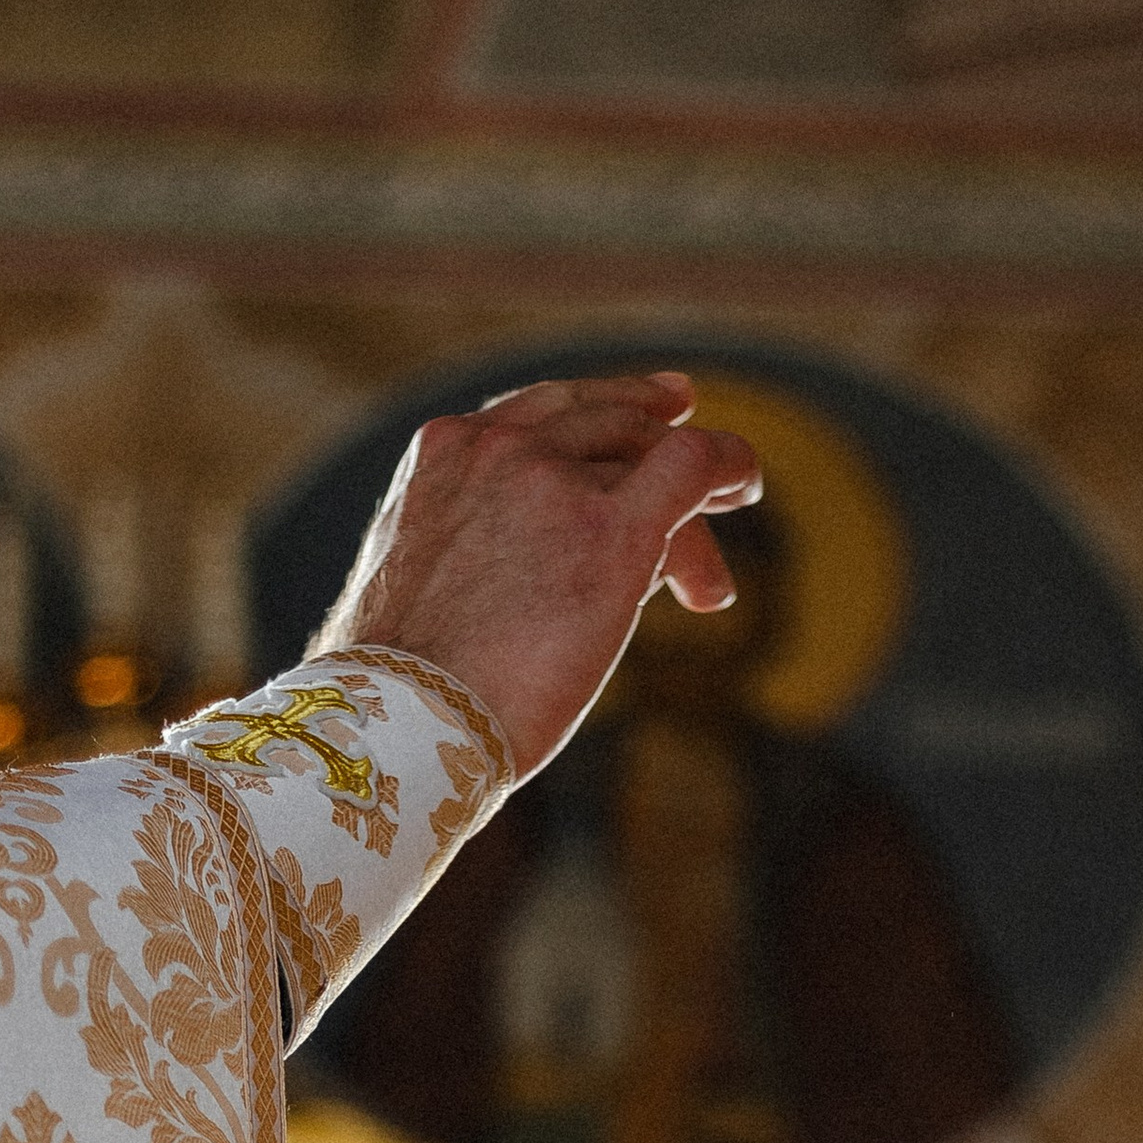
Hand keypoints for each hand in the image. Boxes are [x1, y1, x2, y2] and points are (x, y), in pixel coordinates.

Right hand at [315, 372, 760, 775]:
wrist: (400, 723)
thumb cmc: (398, 695)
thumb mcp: (418, 595)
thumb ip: (466, 566)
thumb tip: (514, 606)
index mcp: (441, 454)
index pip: (536, 418)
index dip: (593, 427)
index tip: (636, 428)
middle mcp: (499, 447)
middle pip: (600, 430)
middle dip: (646, 466)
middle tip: (690, 511)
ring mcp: (555, 481)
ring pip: (648, 451)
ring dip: (691, 490)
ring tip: (721, 539)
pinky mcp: (611, 530)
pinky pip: (691, 464)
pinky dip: (727, 464)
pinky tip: (744, 483)